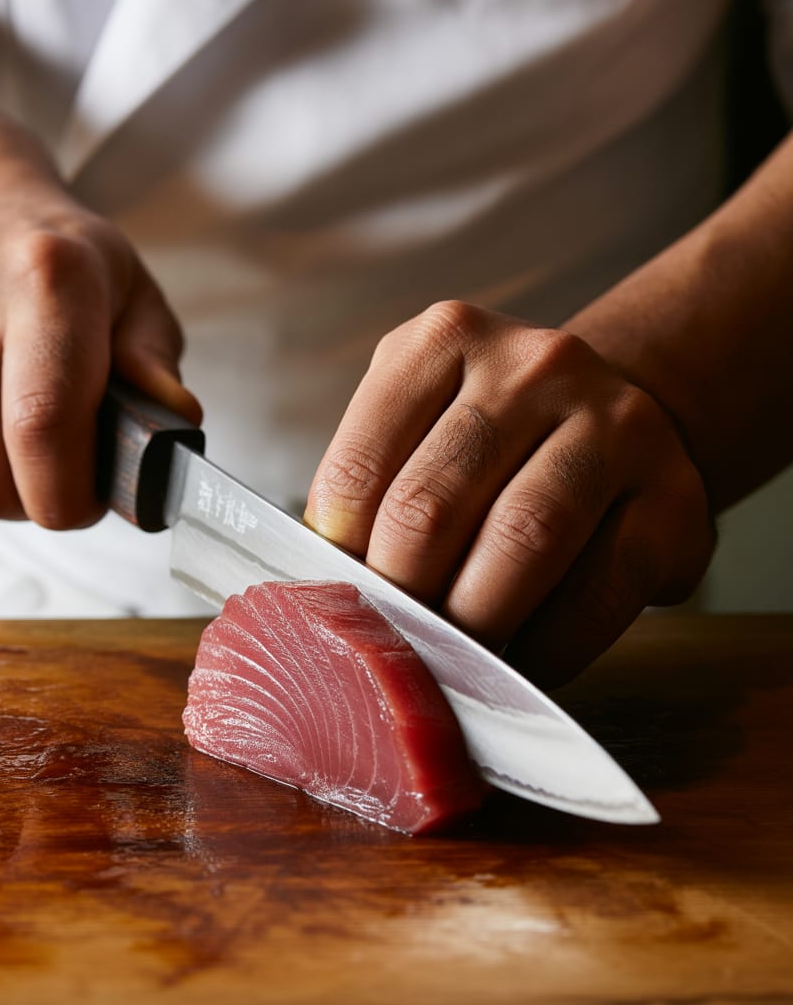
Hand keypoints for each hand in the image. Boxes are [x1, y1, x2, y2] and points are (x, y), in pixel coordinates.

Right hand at [0, 118, 199, 527]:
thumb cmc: (64, 261)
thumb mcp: (135, 296)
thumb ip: (156, 361)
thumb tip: (175, 418)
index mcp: (50, 280)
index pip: (45, 424)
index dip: (68, 494)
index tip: (89, 503)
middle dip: (32, 504)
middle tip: (63, 482)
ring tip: (24, 456)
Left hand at [305, 300, 714, 685]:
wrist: (616, 421)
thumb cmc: (492, 444)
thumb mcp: (420, 425)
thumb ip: (375, 489)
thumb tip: (330, 598)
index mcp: (445, 340)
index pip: (359, 468)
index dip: (339, 558)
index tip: (342, 602)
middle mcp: (534, 366)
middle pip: (432, 507)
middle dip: (402, 597)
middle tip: (393, 643)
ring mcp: (615, 423)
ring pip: (522, 540)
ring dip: (473, 621)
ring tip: (451, 658)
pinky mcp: (674, 497)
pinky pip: (599, 593)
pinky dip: (548, 647)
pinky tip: (521, 663)